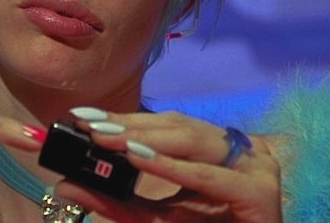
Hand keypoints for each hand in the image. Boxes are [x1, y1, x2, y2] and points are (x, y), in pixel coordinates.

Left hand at [56, 111, 281, 221]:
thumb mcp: (157, 221)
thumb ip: (117, 206)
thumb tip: (69, 186)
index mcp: (218, 152)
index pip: (168, 126)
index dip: (127, 119)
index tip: (83, 116)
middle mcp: (239, 153)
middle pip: (179, 127)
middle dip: (131, 125)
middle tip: (89, 125)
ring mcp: (255, 169)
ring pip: (195, 142)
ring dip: (149, 139)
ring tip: (109, 138)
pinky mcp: (260, 194)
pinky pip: (210, 176)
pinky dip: (174, 168)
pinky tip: (141, 160)